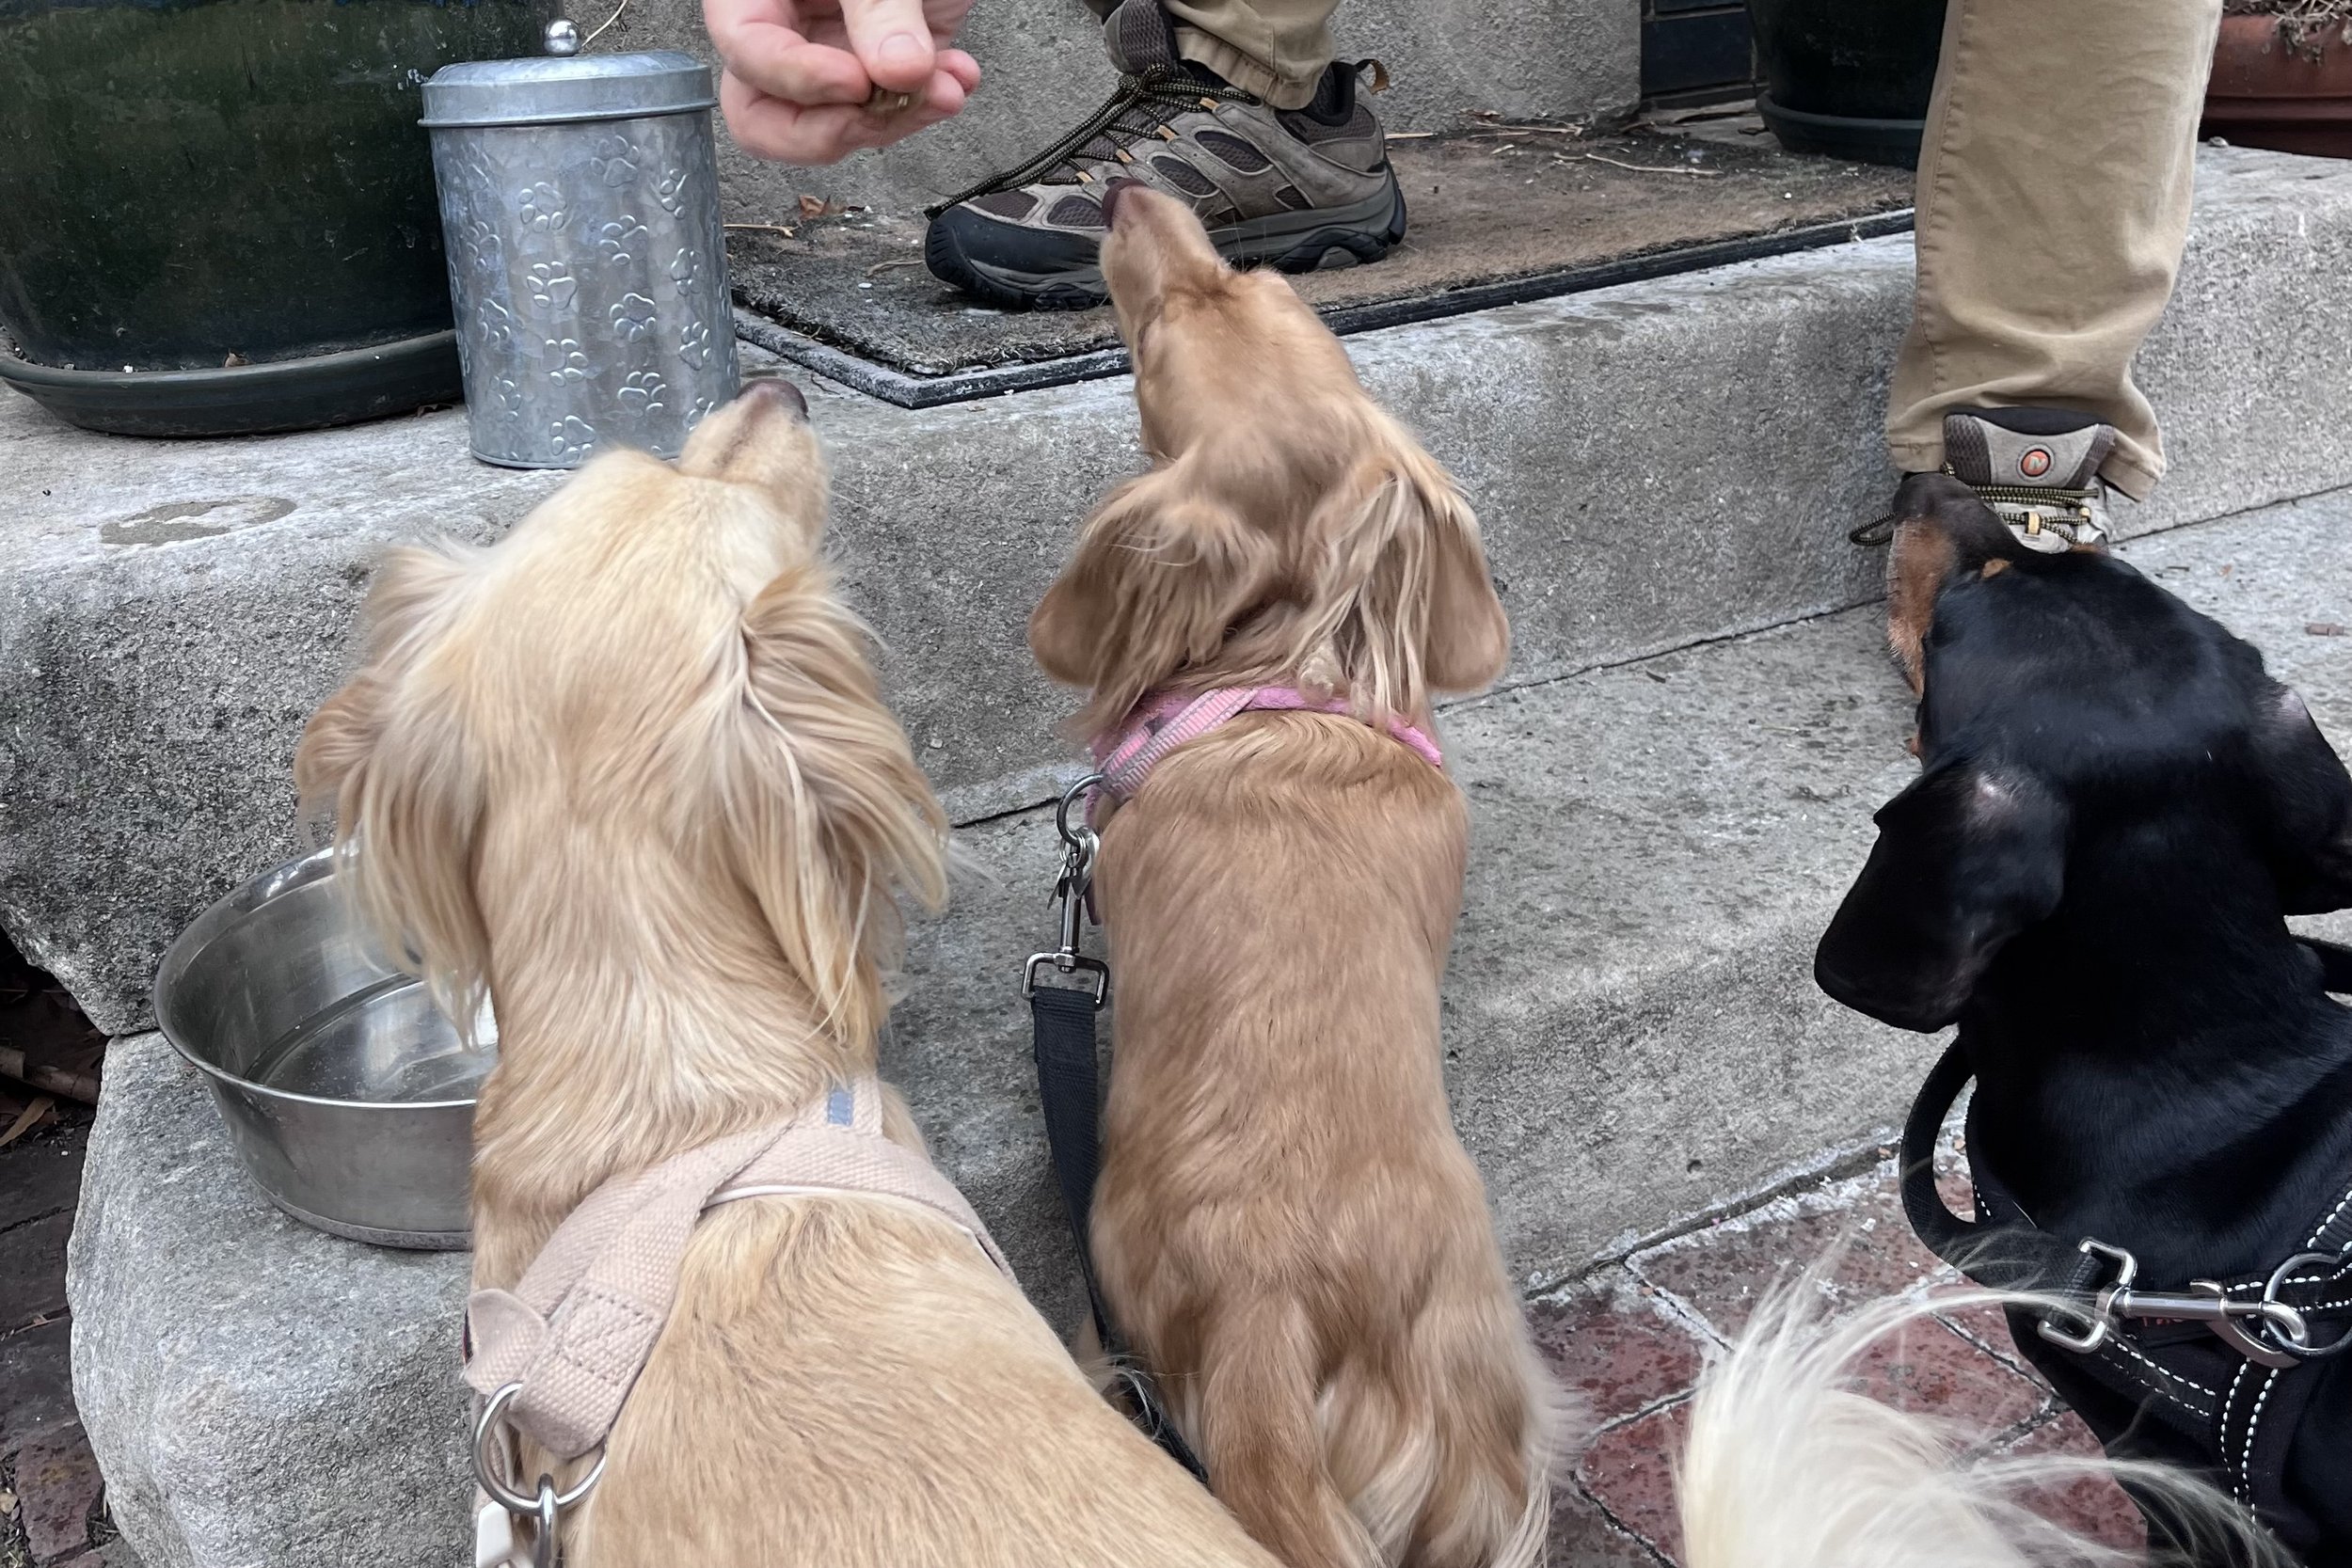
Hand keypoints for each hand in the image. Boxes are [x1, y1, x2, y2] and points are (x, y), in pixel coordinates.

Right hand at [705, 0, 980, 163]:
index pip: (747, 53)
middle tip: (880, 109)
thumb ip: (879, 5)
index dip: (798, 78)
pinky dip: (929, 104)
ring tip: (946, 86)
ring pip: (834, 130)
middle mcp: (784, 33)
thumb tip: (897, 73)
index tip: (857, 82)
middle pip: (763, 118)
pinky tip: (958, 75)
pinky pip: (891, 117)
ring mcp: (830, 59)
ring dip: (897, 119)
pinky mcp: (880, 76)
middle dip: (830, 129)